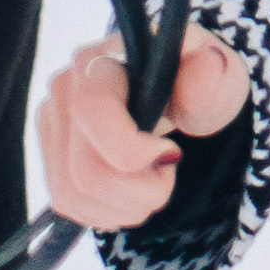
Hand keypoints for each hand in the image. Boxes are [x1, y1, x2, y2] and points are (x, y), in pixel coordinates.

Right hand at [36, 23, 251, 230]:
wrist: (178, 91)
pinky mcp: (50, 151)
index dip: (131, 151)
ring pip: (72, 194)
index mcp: (105, 58)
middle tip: (166, 176)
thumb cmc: (198, 81)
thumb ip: (213, 75)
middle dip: (138, 192)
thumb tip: (207, 65)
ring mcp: (53, 121)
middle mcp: (66, 86)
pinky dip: (105, 212)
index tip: (171, 154)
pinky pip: (66, 202)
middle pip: (85, 171)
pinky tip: (130, 192)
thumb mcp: (218, 75)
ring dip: (123, 207)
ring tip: (152, 185)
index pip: (93, 110)